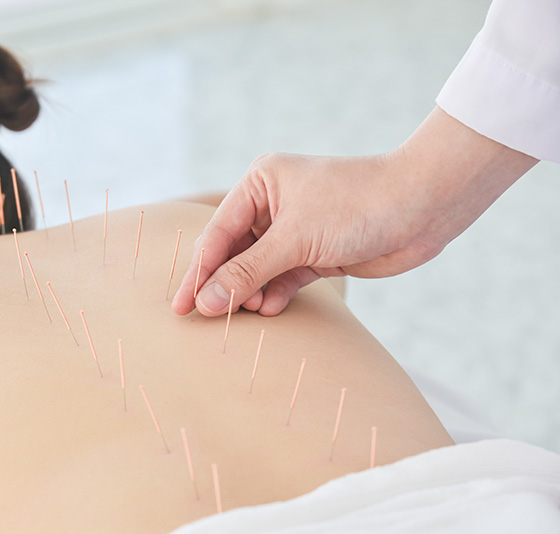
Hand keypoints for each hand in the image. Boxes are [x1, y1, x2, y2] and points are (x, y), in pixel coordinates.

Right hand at [172, 107, 537, 316]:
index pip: (217, 234)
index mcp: (260, 184)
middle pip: (234, 253)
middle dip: (223, 285)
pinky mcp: (315, 253)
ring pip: (257, 269)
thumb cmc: (356, 205)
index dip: (198, 272)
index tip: (181, 307)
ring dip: (250, 293)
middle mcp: (272, 206)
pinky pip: (283, 278)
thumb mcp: (295, 239)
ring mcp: (294, 231)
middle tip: (206, 319)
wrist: (423, 208)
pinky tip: (269, 309)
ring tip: (245, 313)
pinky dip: (275, 294)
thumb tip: (207, 302)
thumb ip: (248, 272)